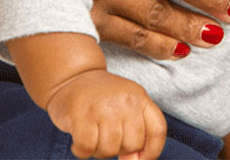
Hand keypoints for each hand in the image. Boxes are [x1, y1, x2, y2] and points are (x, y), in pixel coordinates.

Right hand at [44, 70, 166, 159]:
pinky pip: (87, 148)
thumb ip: (136, 131)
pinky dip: (81, 151)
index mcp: (139, 97)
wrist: (72, 77)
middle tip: (106, 138)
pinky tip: (79, 143)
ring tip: (92, 137)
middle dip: (118, 150)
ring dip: (98, 151)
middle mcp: (124, 101)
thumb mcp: (126, 106)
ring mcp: (102, 107)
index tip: (138, 158)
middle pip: (132, 145)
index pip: (157, 130)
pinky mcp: (80, 115)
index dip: (152, 151)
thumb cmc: (100, 98)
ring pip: (109, 150)